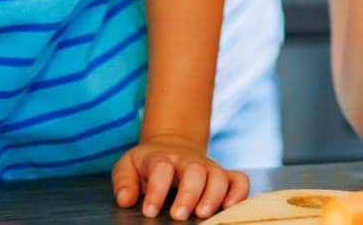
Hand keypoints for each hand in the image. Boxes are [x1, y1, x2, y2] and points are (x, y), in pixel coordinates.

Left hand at [112, 137, 249, 219]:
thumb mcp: (129, 166)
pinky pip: (239, 180)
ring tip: (203, 215)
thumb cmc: (148, 165)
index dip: (156, 189)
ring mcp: (209, 167)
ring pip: (218, 176)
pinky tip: (230, 207)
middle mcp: (188, 162)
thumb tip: (126, 199)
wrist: (172, 147)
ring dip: (213, 195)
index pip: (161, 167)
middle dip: (188, 194)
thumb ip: (123, 181)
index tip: (150, 212)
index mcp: (162, 158)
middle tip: (178, 216)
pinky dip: (239, 192)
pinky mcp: (225, 176)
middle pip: (194, 171)